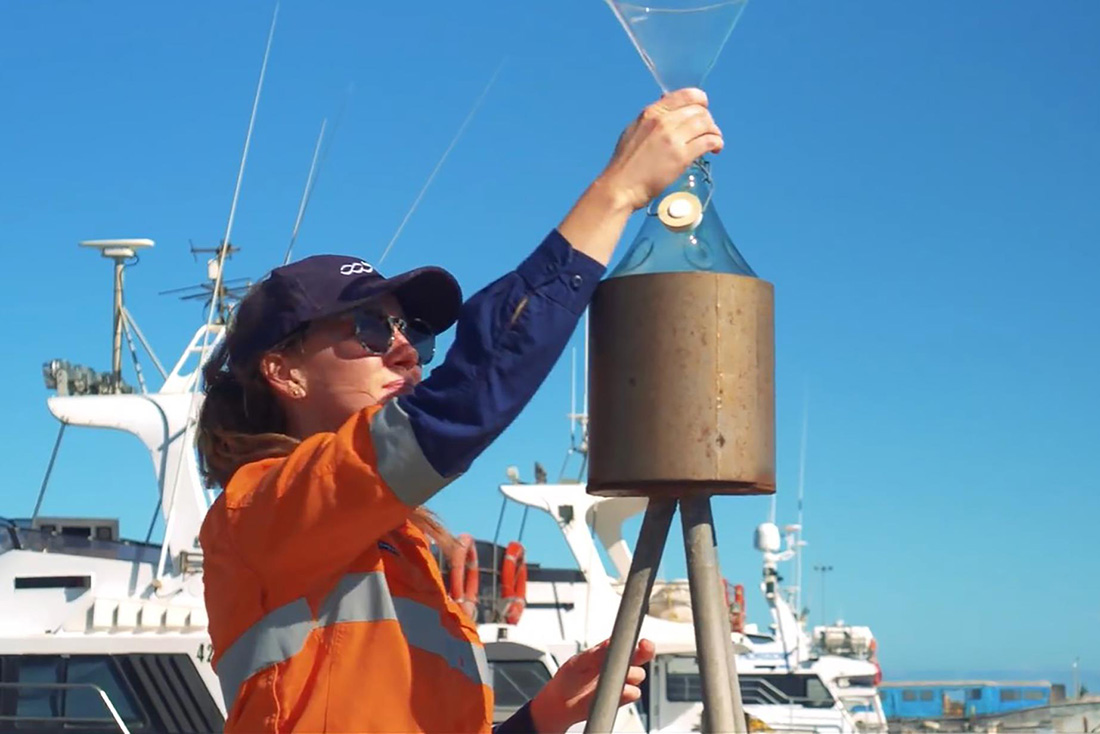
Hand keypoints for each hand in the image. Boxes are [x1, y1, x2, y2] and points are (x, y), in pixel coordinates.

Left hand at [528, 638, 655, 733]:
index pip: (627, 641)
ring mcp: (620, 681)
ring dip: (631, 675)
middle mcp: (618, 665)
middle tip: (642, 649)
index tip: (642, 639)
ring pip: (638, 675)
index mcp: (608, 651)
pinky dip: (627, 692)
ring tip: (613, 677)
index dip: (637, 638)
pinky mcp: (621, 698)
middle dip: (644, 651)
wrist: (561, 704)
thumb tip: (609, 643)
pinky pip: (633, 693)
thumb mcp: (578, 662)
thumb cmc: (568, 679)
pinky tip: (614, 692)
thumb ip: (595, 653)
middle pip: (640, 656)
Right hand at [599, 88, 722, 211]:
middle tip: (708, 132)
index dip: (701, 101)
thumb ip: (652, 119)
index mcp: (651, 112)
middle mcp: (663, 121)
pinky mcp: (681, 156)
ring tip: (714, 141)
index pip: (687, 95)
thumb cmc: (626, 164)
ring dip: (715, 132)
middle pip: (699, 111)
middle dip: (708, 120)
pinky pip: (708, 142)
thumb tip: (669, 108)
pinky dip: (716, 143)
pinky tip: (715, 149)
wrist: (621, 187)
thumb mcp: (634, 130)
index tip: (704, 110)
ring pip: (706, 125)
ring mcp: (673, 138)